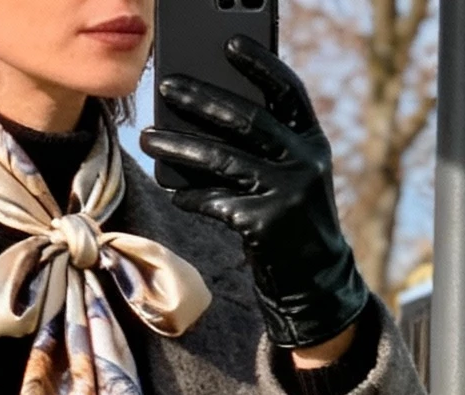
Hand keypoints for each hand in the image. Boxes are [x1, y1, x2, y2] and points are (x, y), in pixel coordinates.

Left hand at [142, 36, 367, 352]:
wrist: (316, 283)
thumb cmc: (292, 223)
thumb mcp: (292, 177)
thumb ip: (266, 148)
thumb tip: (208, 115)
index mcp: (312, 141)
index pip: (288, 90)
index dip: (260, 63)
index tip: (229, 41)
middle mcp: (304, 162)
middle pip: (247, 119)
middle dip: (202, 99)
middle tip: (166, 85)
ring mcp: (287, 194)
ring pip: (223, 160)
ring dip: (180, 147)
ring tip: (149, 137)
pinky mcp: (266, 226)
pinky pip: (218, 202)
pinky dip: (192, 196)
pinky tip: (173, 191)